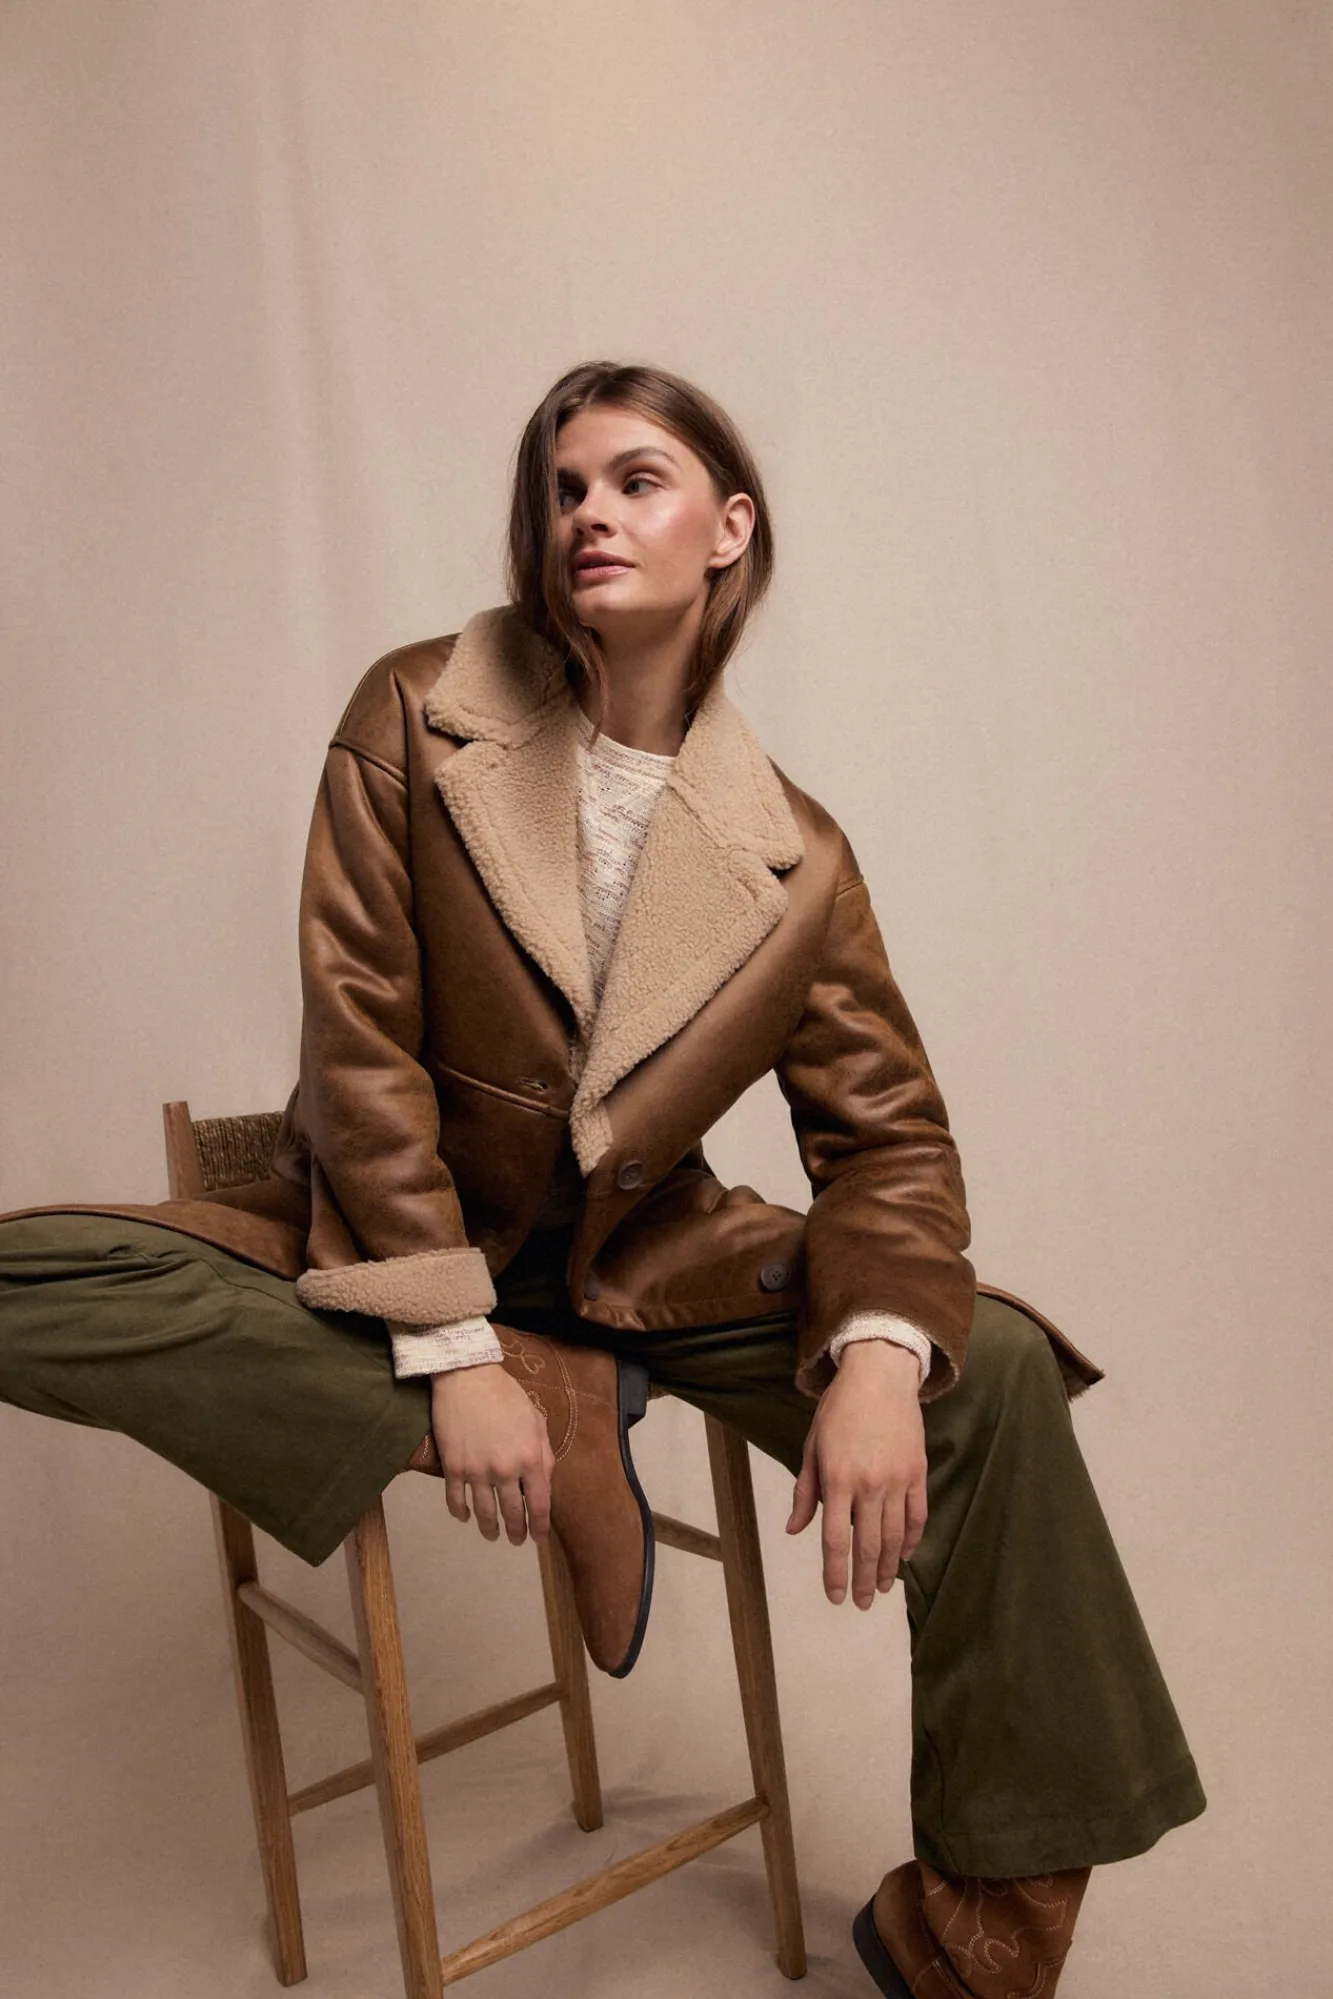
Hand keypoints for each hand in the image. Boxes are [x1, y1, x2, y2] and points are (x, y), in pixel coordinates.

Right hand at [430, 1364, 555, 1546]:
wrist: (467, 1377)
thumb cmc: (506, 1395)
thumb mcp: (536, 1420)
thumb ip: (544, 1454)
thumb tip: (544, 1483)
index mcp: (530, 1458)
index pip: (540, 1504)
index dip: (540, 1525)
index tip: (539, 1536)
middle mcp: (505, 1470)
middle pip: (513, 1514)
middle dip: (516, 1532)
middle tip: (517, 1540)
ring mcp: (477, 1471)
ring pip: (484, 1513)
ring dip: (489, 1529)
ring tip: (492, 1535)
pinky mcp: (453, 1467)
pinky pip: (455, 1501)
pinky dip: (460, 1513)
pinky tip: (465, 1516)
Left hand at [785, 1340, 927, 1608]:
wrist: (879, 1376)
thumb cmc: (839, 1410)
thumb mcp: (812, 1447)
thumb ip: (806, 1492)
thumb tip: (795, 1529)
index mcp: (837, 1479)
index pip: (835, 1540)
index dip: (835, 1573)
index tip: (836, 1597)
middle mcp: (869, 1484)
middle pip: (868, 1546)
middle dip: (864, 1580)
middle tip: (861, 1603)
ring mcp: (897, 1479)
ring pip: (894, 1536)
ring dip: (888, 1567)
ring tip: (881, 1587)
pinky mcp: (917, 1472)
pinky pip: (917, 1516)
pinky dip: (911, 1540)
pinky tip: (904, 1556)